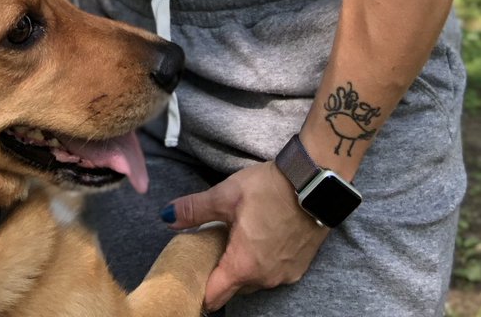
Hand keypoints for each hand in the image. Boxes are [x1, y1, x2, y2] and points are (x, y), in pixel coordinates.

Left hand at [162, 161, 329, 310]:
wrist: (314, 183)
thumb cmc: (268, 189)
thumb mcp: (226, 195)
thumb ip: (194, 210)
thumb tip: (166, 217)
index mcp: (242, 266)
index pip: (214, 297)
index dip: (199, 290)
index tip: (190, 279)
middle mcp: (264, 279)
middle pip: (234, 288)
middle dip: (221, 273)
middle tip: (212, 248)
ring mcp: (284, 275)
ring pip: (254, 280)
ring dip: (243, 266)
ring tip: (236, 238)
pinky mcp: (299, 267)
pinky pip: (273, 272)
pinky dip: (263, 260)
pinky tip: (260, 236)